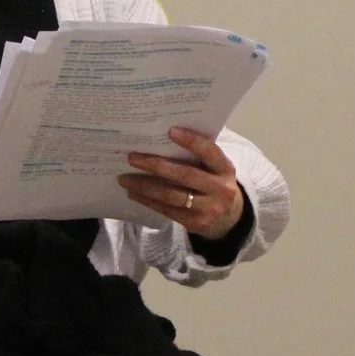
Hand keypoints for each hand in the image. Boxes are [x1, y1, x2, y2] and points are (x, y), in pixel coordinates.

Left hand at [120, 128, 244, 239]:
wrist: (230, 218)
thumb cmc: (214, 182)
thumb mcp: (215, 168)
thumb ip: (198, 156)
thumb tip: (161, 139)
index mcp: (225, 169)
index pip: (210, 152)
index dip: (192, 141)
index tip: (170, 131)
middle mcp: (220, 189)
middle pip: (185, 175)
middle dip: (156, 165)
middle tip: (132, 158)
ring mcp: (208, 208)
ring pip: (172, 195)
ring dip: (145, 186)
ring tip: (124, 179)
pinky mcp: (196, 224)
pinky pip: (167, 210)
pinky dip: (148, 201)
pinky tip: (133, 193)